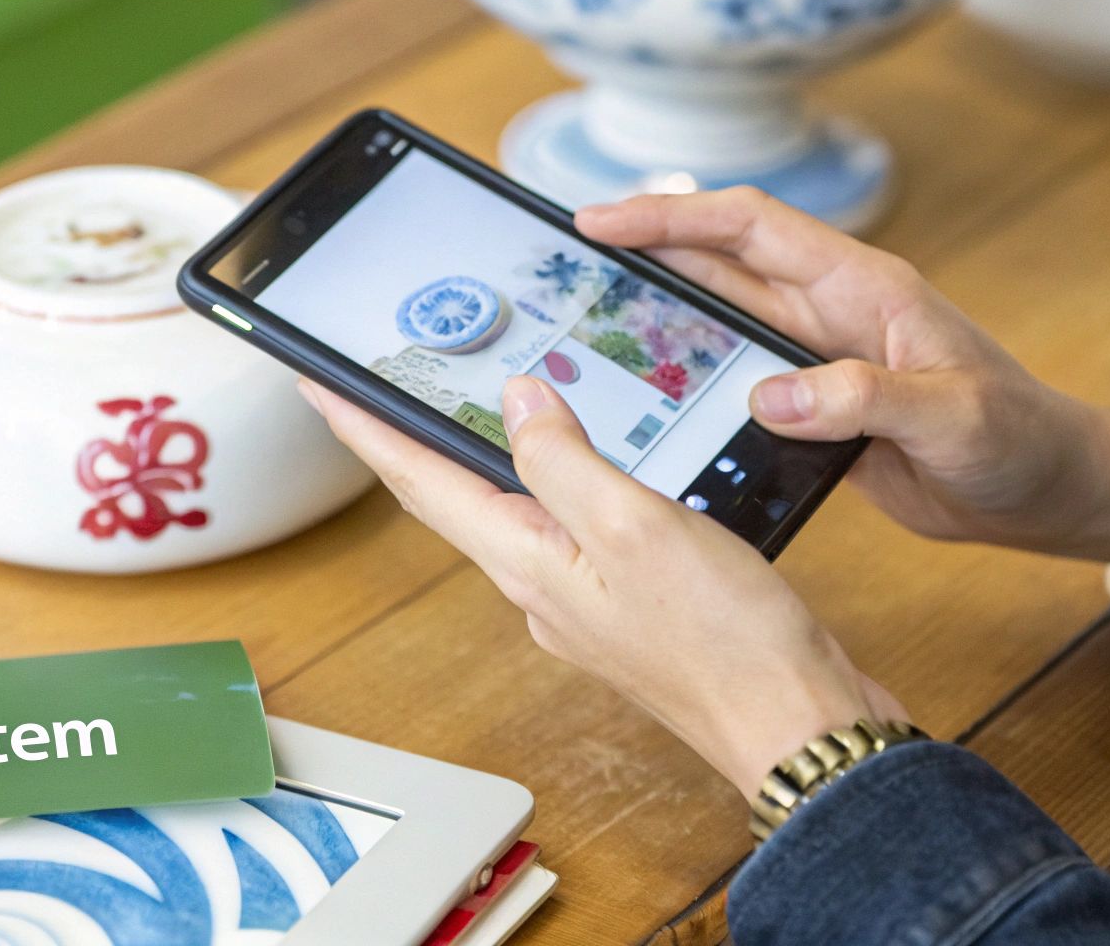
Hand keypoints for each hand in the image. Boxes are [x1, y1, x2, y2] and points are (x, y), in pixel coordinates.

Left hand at [298, 375, 907, 795]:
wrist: (794, 725)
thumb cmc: (724, 643)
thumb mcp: (634, 526)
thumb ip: (565, 459)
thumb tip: (518, 399)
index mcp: (526, 561)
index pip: (420, 481)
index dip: (364, 428)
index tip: (315, 385)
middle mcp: (541, 584)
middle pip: (452, 496)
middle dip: (406, 440)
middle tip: (373, 387)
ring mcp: (583, 598)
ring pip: (513, 510)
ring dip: (480, 456)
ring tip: (460, 407)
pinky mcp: (630, 603)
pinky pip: (572, 526)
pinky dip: (559, 479)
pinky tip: (583, 460)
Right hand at [576, 189, 1109, 568]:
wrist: (1048, 490)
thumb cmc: (1018, 440)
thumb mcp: (951, 416)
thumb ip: (862, 399)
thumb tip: (766, 395)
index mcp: (859, 286)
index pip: (748, 225)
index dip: (670, 215)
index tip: (598, 220)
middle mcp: (828, 311)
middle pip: (716, 260)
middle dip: (641, 248)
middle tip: (562, 262)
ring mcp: (816, 358)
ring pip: (718, 317)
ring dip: (655, 310)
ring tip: (579, 320)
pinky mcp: (812, 407)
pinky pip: (732, 378)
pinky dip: (686, 376)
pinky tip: (642, 396)